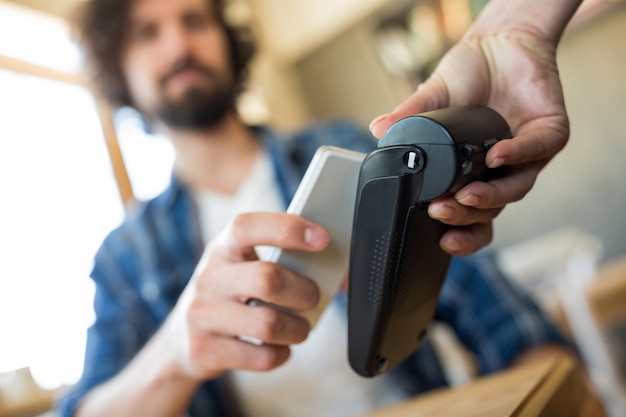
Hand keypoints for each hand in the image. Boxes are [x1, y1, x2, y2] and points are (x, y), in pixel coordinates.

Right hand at [165, 212, 328, 380]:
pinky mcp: (204, 350)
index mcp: (223, 247)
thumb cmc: (233, 294)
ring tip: (299, 327)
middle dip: (304, 291)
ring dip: (297, 328)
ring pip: (268, 324)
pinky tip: (278, 346)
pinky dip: (282, 353)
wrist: (184, 338)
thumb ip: (287, 262)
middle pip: (266, 279)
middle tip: (312, 297)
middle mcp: (208, 277)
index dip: (287, 228)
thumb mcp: (247, 267)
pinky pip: (262, 356)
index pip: (248, 227)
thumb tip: (343, 277)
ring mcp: (202, 315)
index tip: (322, 238)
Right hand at [370, 30, 568, 255]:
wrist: (500, 43)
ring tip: (466, 192)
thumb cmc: (467, 77)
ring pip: (515, 189)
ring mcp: (528, 156)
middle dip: (466, 216)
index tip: (442, 240)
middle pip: (490, 210)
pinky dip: (517, 154)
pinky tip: (496, 154)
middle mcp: (501, 172)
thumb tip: (377, 129)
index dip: (461, 235)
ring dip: (491, 196)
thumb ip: (408, 117)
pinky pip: (537, 150)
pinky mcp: (550, 133)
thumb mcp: (431, 98)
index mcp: (473, 175)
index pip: (471, 218)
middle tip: (440, 210)